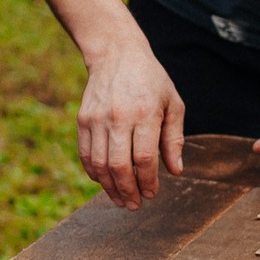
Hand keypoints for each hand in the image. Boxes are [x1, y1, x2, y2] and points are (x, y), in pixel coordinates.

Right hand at [78, 45, 183, 208]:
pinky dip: (94, 173)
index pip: (145, 157)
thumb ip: (174, 138)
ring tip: (121, 200)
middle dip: (129, 191)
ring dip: (110, 187)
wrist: (117, 55)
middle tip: (135, 205)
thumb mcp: (173, 104)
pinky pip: (86, 154)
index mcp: (145, 113)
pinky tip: (105, 182)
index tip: (152, 194)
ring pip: (100, 164)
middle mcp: (119, 117)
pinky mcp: (83, 119)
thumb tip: (175, 171)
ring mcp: (98, 119)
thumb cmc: (151, 81)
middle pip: (120, 165)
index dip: (148, 181)